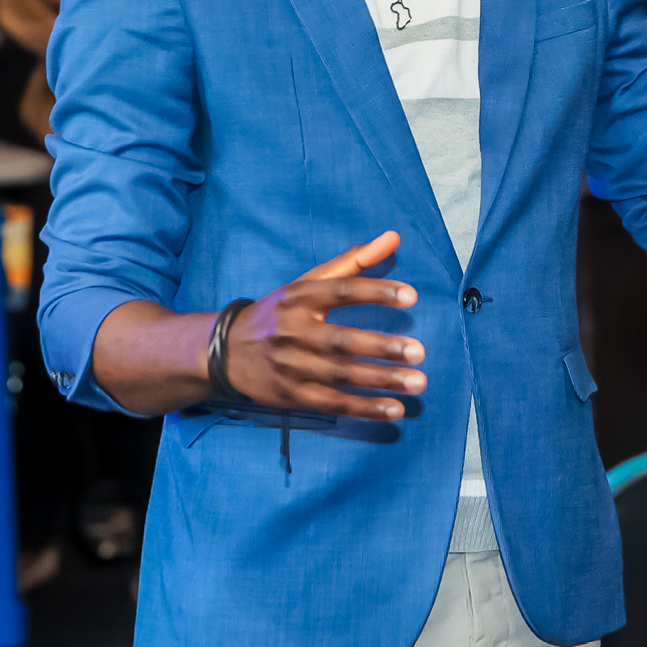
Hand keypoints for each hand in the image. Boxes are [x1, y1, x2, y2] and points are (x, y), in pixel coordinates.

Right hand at [221, 231, 424, 421]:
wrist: (227, 349)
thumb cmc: (279, 312)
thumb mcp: (308, 282)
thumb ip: (354, 261)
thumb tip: (394, 237)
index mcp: (300, 297)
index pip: (340, 291)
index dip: (375, 292)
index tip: (412, 297)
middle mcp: (293, 330)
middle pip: (341, 340)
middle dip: (381, 347)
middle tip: (419, 351)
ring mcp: (291, 365)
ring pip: (340, 375)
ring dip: (380, 380)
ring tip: (418, 382)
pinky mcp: (292, 394)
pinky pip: (332, 403)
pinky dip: (364, 408)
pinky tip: (394, 409)